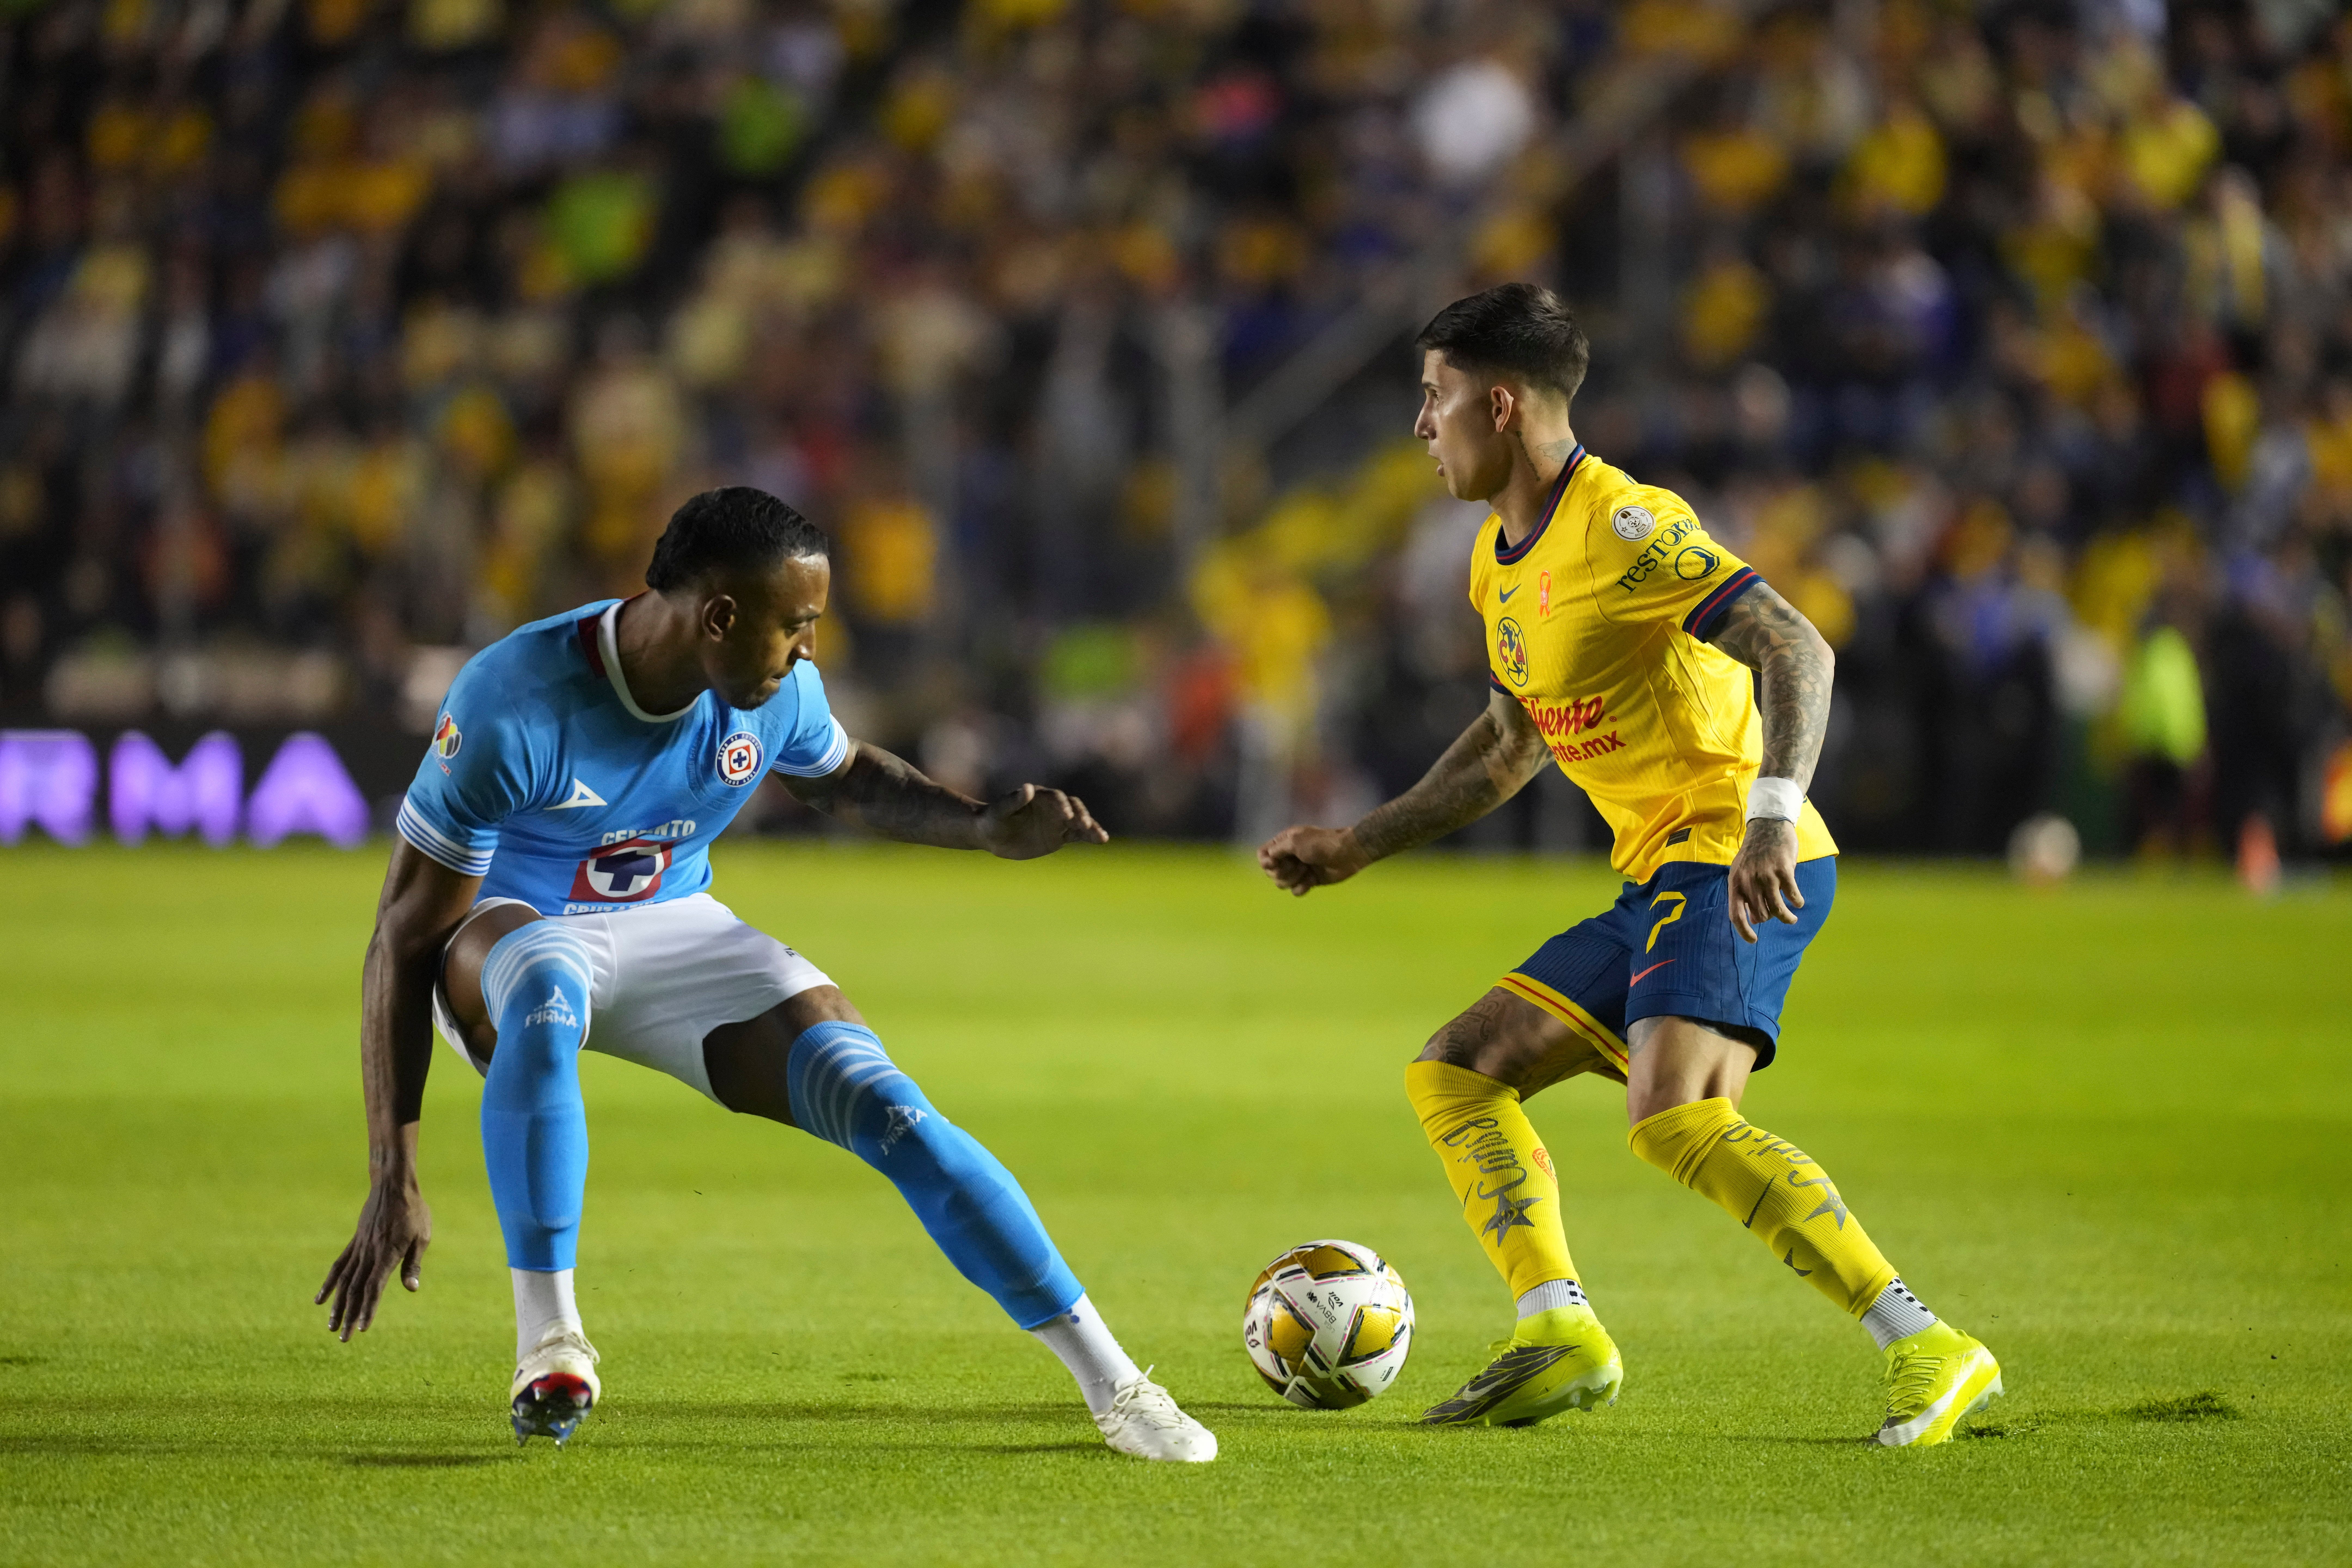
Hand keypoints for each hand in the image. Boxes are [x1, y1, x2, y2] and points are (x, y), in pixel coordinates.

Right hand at [316, 1175, 431, 1340]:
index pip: (375, 1288)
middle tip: (343, 1339)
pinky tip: (319, 1299)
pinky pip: (338, 1266)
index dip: (368, 1309)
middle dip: (350, 1316)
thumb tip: (412, 1289)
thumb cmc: (414, 1212)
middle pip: (356, 1290)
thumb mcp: (422, 1237)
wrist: (393, 1186)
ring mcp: (359, 1249)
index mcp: (388, 1254)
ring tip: (331, 1327)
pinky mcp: (354, 1243)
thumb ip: (413, 1264)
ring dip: (337, 1306)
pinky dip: (329, 1284)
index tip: (362, 1329)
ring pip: (344, 1282)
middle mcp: (369, 1254)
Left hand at [977, 783, 1108, 859]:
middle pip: (1073, 807)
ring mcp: (1057, 821)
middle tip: (1084, 825)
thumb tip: (1028, 787)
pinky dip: (1089, 837)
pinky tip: (1101, 840)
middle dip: (1080, 815)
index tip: (1066, 815)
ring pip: (1079, 822)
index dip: (1062, 805)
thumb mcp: (1000, 811)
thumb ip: (1014, 800)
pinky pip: (1078, 835)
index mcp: (1039, 797)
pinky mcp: (1059, 835)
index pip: (1056, 797)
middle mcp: (1052, 807)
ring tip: (1101, 837)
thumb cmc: (992, 819)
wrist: (991, 835)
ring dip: (1091, 827)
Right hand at [1257, 824, 1369, 896]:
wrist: (1346, 854)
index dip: (1266, 862)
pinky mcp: (1309, 881)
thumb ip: (1276, 850)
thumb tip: (1266, 860)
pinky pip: (1295, 891)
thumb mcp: (1294, 841)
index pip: (1263, 854)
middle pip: (1270, 872)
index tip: (1274, 863)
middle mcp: (1289, 856)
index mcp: (1284, 842)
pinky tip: (1312, 881)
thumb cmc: (1320, 844)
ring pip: (1281, 883)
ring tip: (1306, 871)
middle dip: (1282, 872)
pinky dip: (1302, 887)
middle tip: (1298, 866)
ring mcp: (1298, 869)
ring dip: (1293, 879)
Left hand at [1727, 817, 1803, 942]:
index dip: (1743, 931)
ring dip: (1787, 918)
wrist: (1767, 826)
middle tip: (1778, 914)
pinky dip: (1797, 901)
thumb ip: (1745, 894)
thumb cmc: (1755, 853)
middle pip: (1761, 915)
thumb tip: (1753, 920)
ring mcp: (1766, 875)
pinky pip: (1792, 895)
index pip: (1735, 915)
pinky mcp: (1783, 870)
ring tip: (1793, 919)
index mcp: (1736, 883)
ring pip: (1777, 909)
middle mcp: (1748, 881)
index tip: (1753, 941)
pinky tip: (1799, 902)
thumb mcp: (1742, 873)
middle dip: (1771, 918)